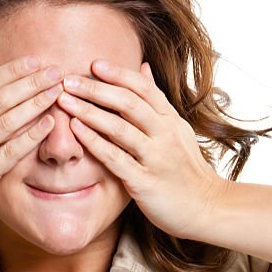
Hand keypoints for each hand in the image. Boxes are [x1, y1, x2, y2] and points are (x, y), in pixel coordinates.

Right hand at [0, 47, 64, 232]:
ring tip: (57, 92)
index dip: (14, 70)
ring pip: (8, 121)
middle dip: (32, 82)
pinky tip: (48, 124)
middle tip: (57, 71)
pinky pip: (10, 153)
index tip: (37, 60)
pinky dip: (30, 137)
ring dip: (36, 104)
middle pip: (2, 98)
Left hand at [54, 59, 226, 239]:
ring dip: (89, 112)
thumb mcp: (177, 129)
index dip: (118, 74)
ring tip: (65, 100)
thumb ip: (157, 101)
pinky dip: (94, 142)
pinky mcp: (145, 181)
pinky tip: (76, 130)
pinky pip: (116, 158)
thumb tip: (143, 67)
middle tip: (68, 79)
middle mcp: (164, 134)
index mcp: (171, 120)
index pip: (144, 88)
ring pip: (120, 128)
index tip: (93, 63)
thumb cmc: (186, 169)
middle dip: (96, 89)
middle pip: (128, 103)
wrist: (206, 207)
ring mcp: (155, 157)